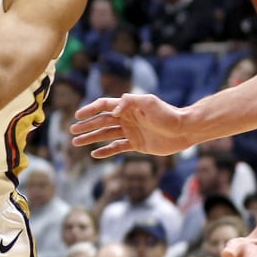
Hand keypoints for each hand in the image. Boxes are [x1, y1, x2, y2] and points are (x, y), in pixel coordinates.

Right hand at [69, 93, 193, 159]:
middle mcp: (127, 118)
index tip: (78, 115)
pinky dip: (105, 151)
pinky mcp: (136, 144)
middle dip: (86, 126)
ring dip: (91, 138)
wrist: (184, 130)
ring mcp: (130, 132)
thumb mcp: (149, 102)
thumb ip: (130, 102)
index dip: (90, 110)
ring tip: (76, 143)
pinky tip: (94, 154)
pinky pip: (117, 148)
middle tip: (72, 132)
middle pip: (101, 121)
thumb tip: (112, 111)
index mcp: (128, 106)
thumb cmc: (168, 114)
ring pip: (105, 135)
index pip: (104, 106)